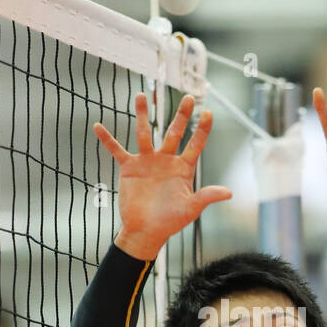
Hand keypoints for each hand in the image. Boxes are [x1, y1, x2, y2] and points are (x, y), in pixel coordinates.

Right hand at [95, 93, 230, 259]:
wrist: (145, 231)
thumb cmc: (170, 222)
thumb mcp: (191, 208)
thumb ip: (207, 196)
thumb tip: (229, 192)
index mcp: (183, 168)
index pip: (195, 144)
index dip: (202, 129)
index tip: (208, 112)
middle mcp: (166, 160)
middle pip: (174, 132)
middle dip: (181, 115)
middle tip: (188, 98)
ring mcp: (147, 162)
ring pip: (145, 133)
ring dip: (143, 115)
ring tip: (142, 95)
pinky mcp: (129, 168)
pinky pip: (117, 150)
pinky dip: (107, 139)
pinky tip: (98, 126)